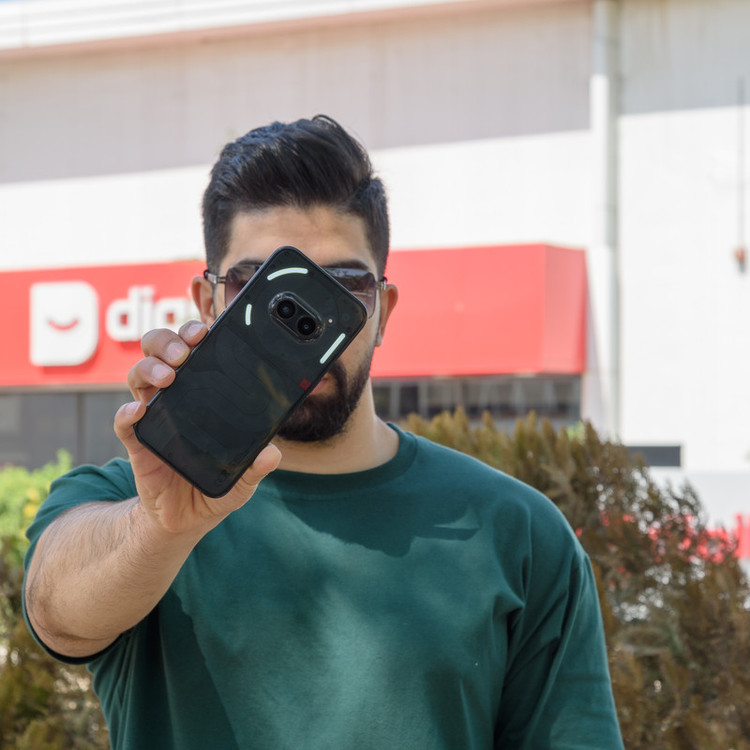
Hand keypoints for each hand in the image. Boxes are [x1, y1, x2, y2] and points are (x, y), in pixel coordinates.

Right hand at [114, 321, 280, 536]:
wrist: (187, 517)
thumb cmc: (215, 484)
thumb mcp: (243, 478)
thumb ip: (256, 467)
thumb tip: (272, 454)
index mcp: (202, 394)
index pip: (196, 352)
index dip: (196, 334)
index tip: (206, 329)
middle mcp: (175, 397)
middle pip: (161, 352)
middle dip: (170, 341)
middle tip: (186, 350)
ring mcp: (155, 417)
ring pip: (140, 376)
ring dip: (151, 368)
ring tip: (169, 376)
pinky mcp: (138, 443)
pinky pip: (125, 422)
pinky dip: (126, 412)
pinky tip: (136, 410)